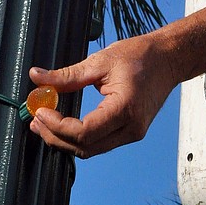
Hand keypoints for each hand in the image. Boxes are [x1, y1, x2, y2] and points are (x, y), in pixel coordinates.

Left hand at [26, 33, 177, 157]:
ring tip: (45, 122)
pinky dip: (79, 137)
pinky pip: (100, 142)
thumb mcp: (101, 60)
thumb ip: (67, 75)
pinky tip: (65, 124)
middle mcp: (131, 129)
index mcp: (125, 109)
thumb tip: (36, 77)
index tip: (40, 112)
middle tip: (35, 120)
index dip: (57, 126)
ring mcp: (133, 133)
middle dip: (56, 137)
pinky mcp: (131, 132)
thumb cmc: (140, 55)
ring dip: (65, 139)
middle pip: (84, 147)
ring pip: (91, 149)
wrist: (169, 58)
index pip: (83, 131)